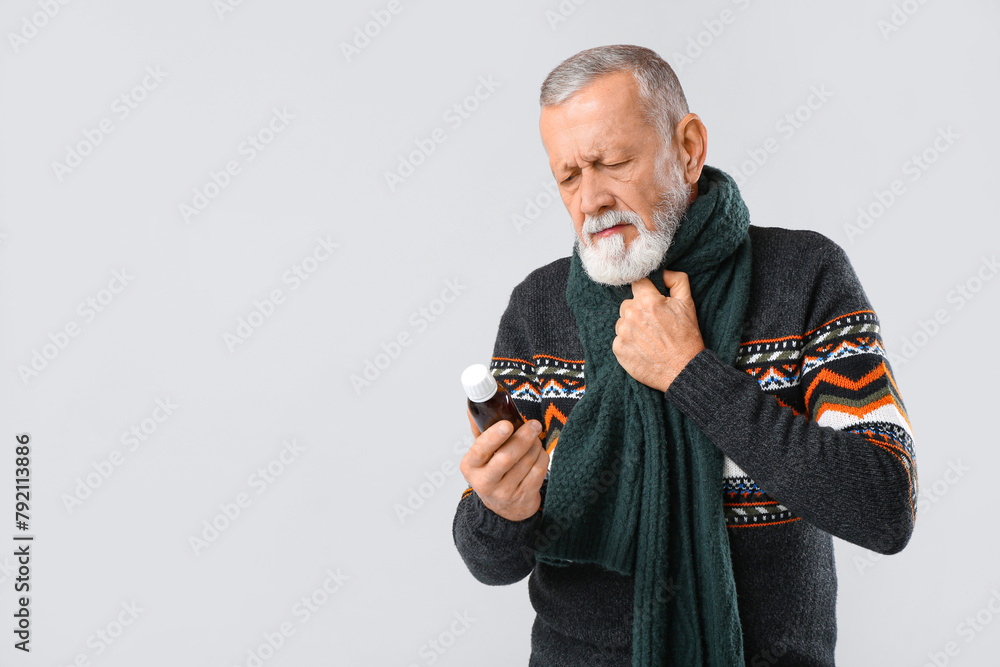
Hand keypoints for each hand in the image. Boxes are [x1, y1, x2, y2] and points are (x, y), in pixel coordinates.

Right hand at [460, 412, 547, 521]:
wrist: (504, 507)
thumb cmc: (492, 473)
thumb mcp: (481, 455)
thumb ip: (479, 431)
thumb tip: (472, 407)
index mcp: (470, 467)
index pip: (480, 449)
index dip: (495, 436)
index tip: (507, 425)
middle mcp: (485, 482)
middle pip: (507, 457)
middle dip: (523, 437)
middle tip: (533, 424)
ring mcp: (505, 492)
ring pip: (526, 462)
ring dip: (535, 445)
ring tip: (535, 437)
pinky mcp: (524, 497)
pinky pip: (539, 471)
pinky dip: (542, 457)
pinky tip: (539, 452)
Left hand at [612, 269, 705, 391]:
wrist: (683, 371)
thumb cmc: (687, 337)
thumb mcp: (688, 304)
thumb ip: (677, 280)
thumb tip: (664, 271)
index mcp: (648, 301)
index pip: (637, 284)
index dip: (645, 291)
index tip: (651, 300)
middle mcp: (632, 314)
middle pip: (628, 304)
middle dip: (639, 310)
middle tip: (654, 324)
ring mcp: (623, 333)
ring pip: (622, 321)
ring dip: (632, 327)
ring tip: (649, 338)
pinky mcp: (618, 349)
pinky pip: (619, 339)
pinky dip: (628, 342)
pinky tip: (642, 348)